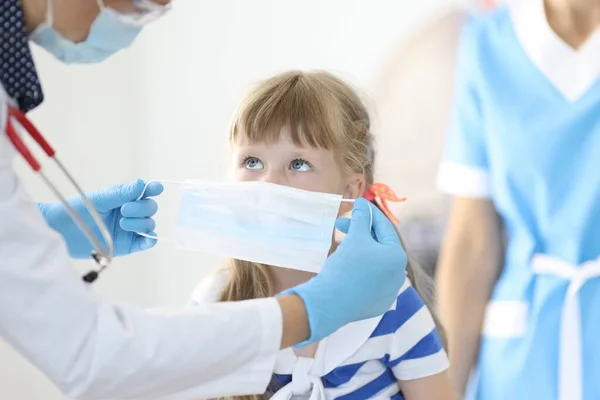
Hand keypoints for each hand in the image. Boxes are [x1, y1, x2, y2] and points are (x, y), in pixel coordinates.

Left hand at [39, 179, 162, 258]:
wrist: (60, 232)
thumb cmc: (76, 211)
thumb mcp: (100, 199)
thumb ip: (122, 193)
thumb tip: (142, 183)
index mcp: (124, 197)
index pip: (145, 192)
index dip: (153, 189)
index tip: (156, 188)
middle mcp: (130, 212)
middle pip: (150, 208)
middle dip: (141, 208)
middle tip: (123, 210)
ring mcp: (130, 229)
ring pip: (149, 224)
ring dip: (140, 223)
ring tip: (122, 223)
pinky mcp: (128, 245)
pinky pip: (147, 242)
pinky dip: (149, 240)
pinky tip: (146, 238)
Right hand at [282, 198, 406, 344]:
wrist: (330, 303)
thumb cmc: (346, 266)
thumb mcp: (355, 236)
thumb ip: (361, 217)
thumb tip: (362, 202)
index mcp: (397, 256)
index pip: (384, 228)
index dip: (369, 213)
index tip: (357, 205)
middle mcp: (398, 275)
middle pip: (380, 245)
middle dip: (361, 232)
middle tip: (341, 224)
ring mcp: (389, 292)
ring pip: (375, 263)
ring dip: (360, 250)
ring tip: (342, 244)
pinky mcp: (377, 304)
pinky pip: (370, 280)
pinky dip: (360, 269)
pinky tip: (346, 265)